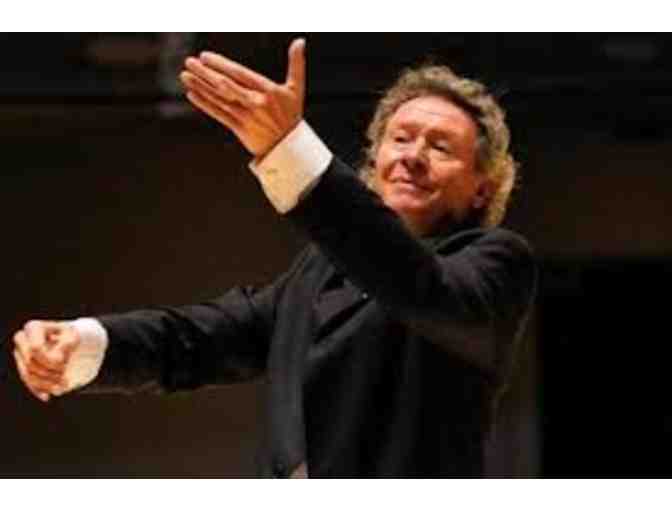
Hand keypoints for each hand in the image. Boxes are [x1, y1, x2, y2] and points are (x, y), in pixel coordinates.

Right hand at [12, 320, 79, 401]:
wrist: (67, 341)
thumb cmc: (69, 336)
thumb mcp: (73, 337)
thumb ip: (65, 346)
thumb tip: (56, 360)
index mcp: (33, 328)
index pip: (36, 349)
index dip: (50, 360)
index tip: (64, 363)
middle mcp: (22, 340)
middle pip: (30, 363)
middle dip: (49, 373)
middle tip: (65, 375)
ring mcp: (20, 354)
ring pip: (27, 374)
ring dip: (46, 384)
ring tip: (63, 387)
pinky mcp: (22, 366)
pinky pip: (26, 381)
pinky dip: (38, 390)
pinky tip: (47, 396)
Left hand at [180, 38, 305, 158]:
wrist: (290, 148)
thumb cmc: (291, 115)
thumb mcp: (296, 89)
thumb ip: (296, 64)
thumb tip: (300, 41)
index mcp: (268, 91)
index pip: (240, 74)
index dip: (221, 65)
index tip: (205, 57)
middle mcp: (255, 103)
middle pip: (226, 86)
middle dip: (205, 73)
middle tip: (189, 62)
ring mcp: (247, 117)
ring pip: (220, 99)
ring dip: (201, 87)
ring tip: (185, 76)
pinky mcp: (240, 130)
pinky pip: (219, 114)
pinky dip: (205, 104)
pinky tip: (192, 94)